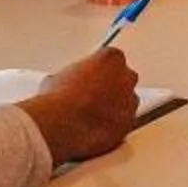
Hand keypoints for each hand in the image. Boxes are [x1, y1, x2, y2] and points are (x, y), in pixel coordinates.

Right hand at [17, 48, 140, 163]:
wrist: (63, 124)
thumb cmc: (60, 98)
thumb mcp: (57, 77)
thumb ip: (71, 77)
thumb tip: (64, 86)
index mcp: (111, 58)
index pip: (110, 59)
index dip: (98, 70)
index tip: (88, 77)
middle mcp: (126, 77)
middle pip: (123, 78)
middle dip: (110, 86)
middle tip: (90, 95)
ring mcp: (130, 101)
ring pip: (126, 101)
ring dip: (113, 106)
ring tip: (91, 114)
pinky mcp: (128, 123)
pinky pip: (123, 122)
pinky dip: (113, 124)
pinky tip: (95, 128)